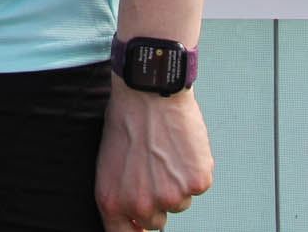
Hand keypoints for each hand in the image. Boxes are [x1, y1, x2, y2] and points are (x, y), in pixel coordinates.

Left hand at [95, 79, 213, 229]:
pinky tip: (182, 146)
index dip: (136, 230)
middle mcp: (141, 206)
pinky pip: (198, 185)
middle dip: (158, 199)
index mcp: (112, 202)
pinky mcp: (196, 184)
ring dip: (177, 182)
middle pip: (157, 221)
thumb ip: (120, 194)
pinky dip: (195, 169)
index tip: (142, 225)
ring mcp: (171, 197)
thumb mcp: (109, 162)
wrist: (148, 91)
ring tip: (166, 150)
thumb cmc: (126, 119)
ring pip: (181, 202)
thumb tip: (136, 218)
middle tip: (154, 166)